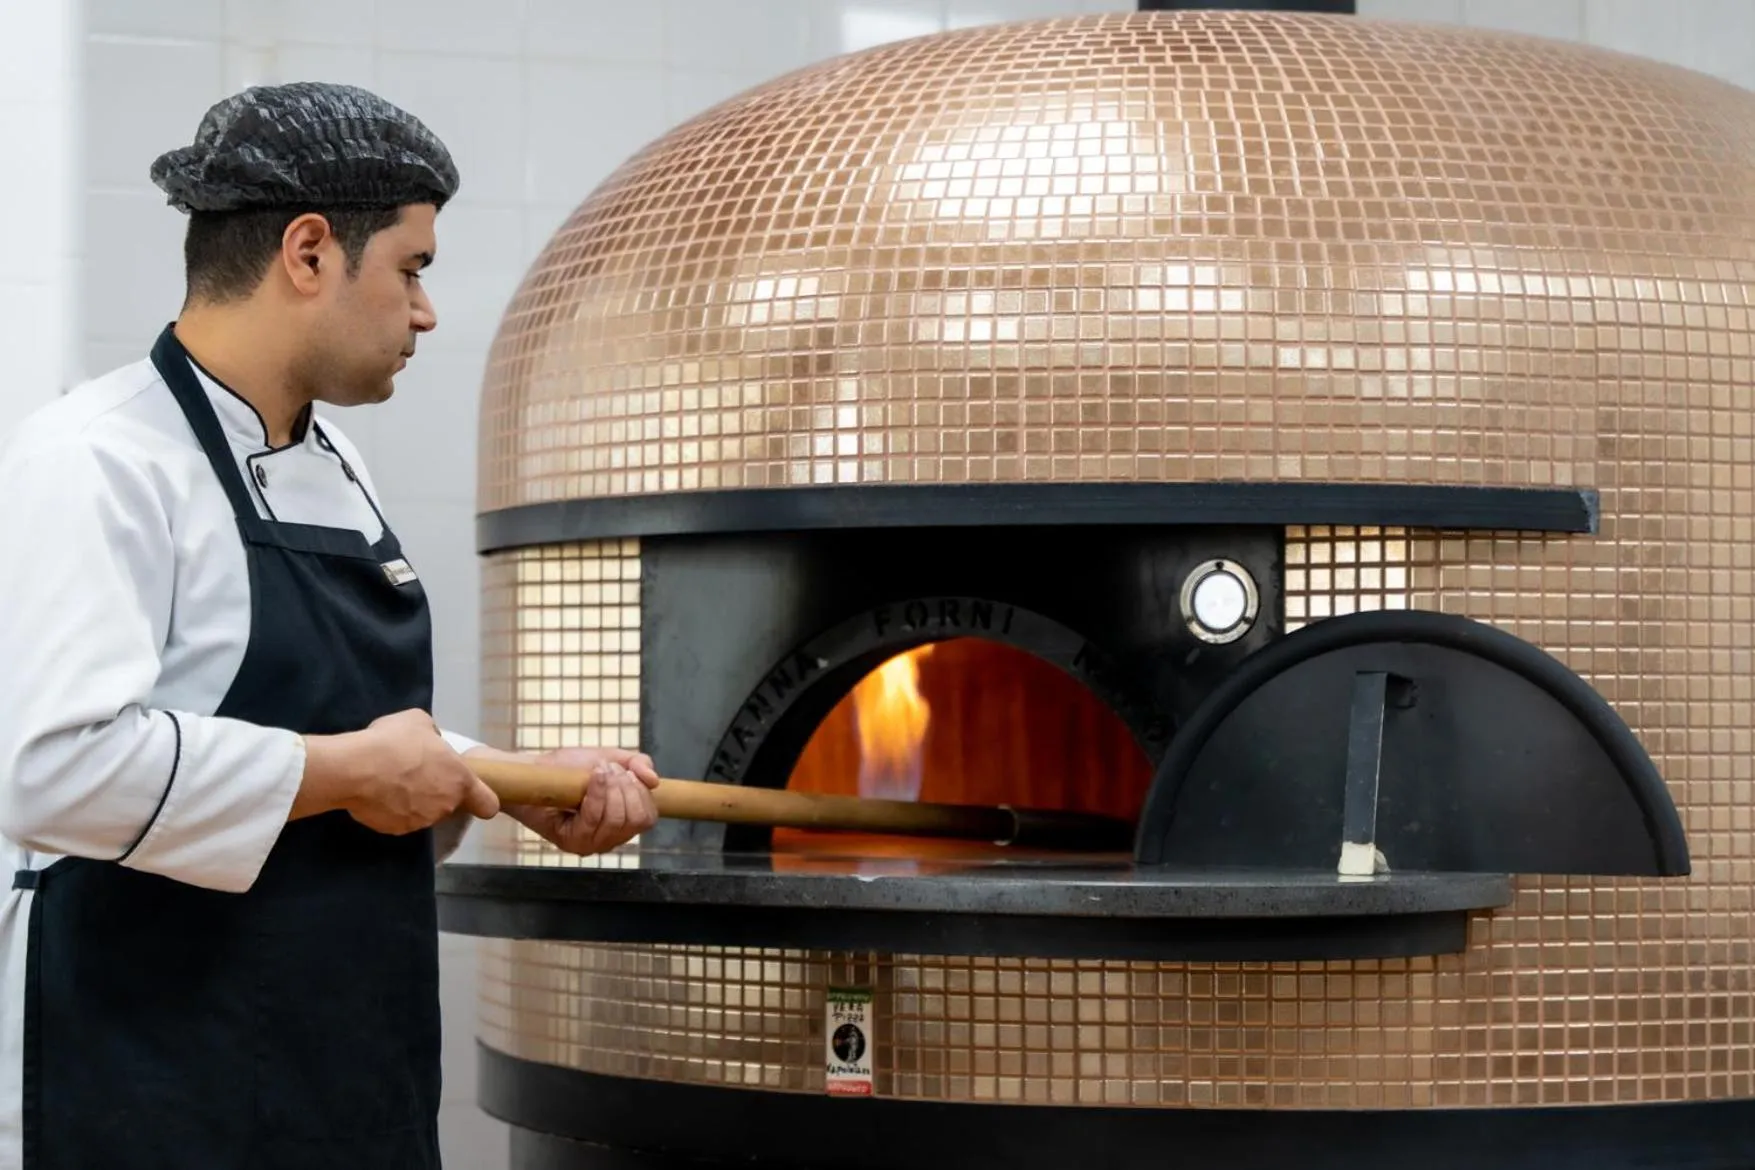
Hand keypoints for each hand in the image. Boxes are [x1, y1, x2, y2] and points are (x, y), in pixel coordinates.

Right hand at [312, 709, 499, 834]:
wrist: (354, 768)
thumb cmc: (393, 741)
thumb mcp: (420, 722)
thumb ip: (434, 736)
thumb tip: (432, 743)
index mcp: (460, 780)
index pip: (488, 804)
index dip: (482, 799)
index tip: (471, 794)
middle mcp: (445, 805)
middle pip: (449, 804)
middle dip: (436, 792)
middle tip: (414, 773)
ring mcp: (421, 821)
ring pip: (423, 813)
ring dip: (413, 801)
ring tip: (391, 782)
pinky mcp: (395, 830)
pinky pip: (398, 819)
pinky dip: (391, 810)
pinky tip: (377, 793)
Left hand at [509, 746, 659, 855]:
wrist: (533, 771)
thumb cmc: (569, 768)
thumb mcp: (611, 758)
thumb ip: (638, 764)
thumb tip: (654, 781)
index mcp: (622, 823)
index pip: (648, 818)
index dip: (642, 793)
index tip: (627, 772)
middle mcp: (609, 839)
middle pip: (635, 819)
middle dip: (626, 787)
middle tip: (609, 770)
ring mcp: (590, 844)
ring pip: (617, 819)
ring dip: (610, 787)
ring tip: (597, 771)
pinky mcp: (571, 842)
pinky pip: (593, 819)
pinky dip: (596, 793)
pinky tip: (592, 777)